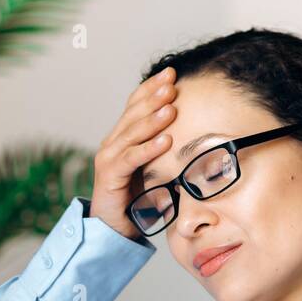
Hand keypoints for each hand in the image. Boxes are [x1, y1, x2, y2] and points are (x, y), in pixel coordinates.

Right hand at [90, 66, 177, 241]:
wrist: (113, 227)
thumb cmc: (135, 198)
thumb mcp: (153, 168)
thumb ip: (163, 149)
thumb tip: (194, 133)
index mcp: (121, 137)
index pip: (135, 104)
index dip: (151, 87)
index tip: (172, 73)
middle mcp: (112, 143)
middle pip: (133, 113)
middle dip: (153, 97)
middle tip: (172, 83)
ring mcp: (107, 159)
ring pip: (132, 133)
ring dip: (152, 119)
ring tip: (171, 107)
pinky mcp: (109, 176)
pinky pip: (131, 159)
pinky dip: (148, 148)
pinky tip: (165, 140)